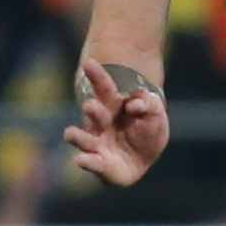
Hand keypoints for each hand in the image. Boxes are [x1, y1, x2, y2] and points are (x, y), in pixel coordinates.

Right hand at [63, 57, 169, 186]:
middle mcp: (101, 123)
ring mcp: (97, 143)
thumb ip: (148, 103)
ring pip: (84, 139)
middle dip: (92, 109)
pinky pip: (92, 162)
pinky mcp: (99, 162)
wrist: (144, 158)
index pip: (104, 87)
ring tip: (70, 133)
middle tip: (90, 105)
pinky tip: (80, 159)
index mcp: (114, 105)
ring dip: (77, 136)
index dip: (97, 75)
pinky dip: (86, 161)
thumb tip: (133, 104)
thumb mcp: (155, 113)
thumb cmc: (147, 130)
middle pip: (94, 113)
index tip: (88, 63)